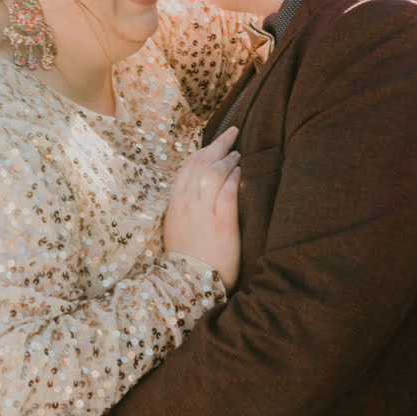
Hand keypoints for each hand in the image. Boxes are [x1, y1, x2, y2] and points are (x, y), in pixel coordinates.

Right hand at [164, 125, 240, 291]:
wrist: (187, 284)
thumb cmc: (186, 258)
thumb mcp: (177, 228)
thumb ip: (185, 207)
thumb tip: (197, 190)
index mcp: (176, 203)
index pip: (188, 166)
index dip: (203, 149)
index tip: (215, 141)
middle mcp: (187, 204)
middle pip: (202, 163)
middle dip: (218, 144)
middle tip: (233, 131)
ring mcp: (203, 213)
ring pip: (213, 174)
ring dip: (228, 160)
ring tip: (239, 154)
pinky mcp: (221, 225)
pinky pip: (227, 195)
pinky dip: (233, 180)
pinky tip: (241, 173)